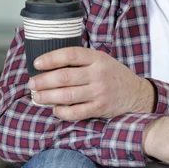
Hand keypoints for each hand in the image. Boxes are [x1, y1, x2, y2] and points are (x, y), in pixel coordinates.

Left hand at [28, 47, 155, 119]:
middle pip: (64, 77)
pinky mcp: (100, 108)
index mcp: (98, 58)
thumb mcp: (102, 60)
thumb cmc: (114, 76)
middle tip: (32, 84)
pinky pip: (75, 112)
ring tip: (37, 97)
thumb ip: (82, 60)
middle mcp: (98, 74)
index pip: (70, 55)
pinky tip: (55, 109)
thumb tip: (50, 64)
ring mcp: (99, 92)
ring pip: (66, 96)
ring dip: (47, 97)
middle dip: (43, 81)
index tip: (36, 63)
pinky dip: (61, 112)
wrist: (136, 94)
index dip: (50, 58)